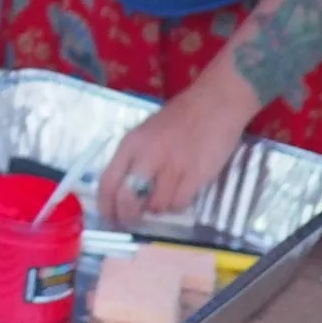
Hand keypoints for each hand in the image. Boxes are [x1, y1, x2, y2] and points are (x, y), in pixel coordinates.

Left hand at [99, 74, 259, 224]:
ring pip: (156, 206)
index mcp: (131, 143)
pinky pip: (179, 203)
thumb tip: (124, 192)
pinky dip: (178, 205)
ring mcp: (173, 166)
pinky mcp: (196, 174)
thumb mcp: (146, 132)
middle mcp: (148, 155)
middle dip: (128, 215)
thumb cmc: (179, 118)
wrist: (215, 103)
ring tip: (165, 196)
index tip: (109, 218)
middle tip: (133, 219)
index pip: (107, 181)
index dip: (105, 206)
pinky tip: (182, 193)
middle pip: (127, 199)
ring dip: (158, 208)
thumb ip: (134, 158)